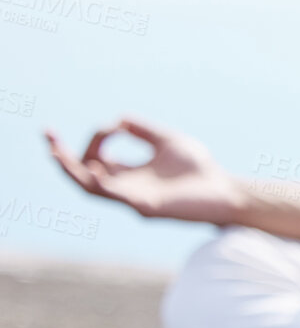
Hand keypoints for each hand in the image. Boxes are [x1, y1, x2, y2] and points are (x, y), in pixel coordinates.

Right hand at [45, 117, 247, 224]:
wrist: (225, 190)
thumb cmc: (199, 169)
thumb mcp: (168, 141)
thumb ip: (143, 131)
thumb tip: (119, 120)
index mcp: (130, 174)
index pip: (96, 158)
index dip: (97, 139)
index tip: (113, 125)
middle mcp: (126, 188)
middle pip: (83, 175)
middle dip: (62, 157)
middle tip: (47, 137)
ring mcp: (133, 199)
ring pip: (91, 188)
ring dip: (72, 170)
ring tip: (56, 152)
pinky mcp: (146, 207)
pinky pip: (116, 198)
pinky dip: (102, 183)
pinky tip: (95, 167)